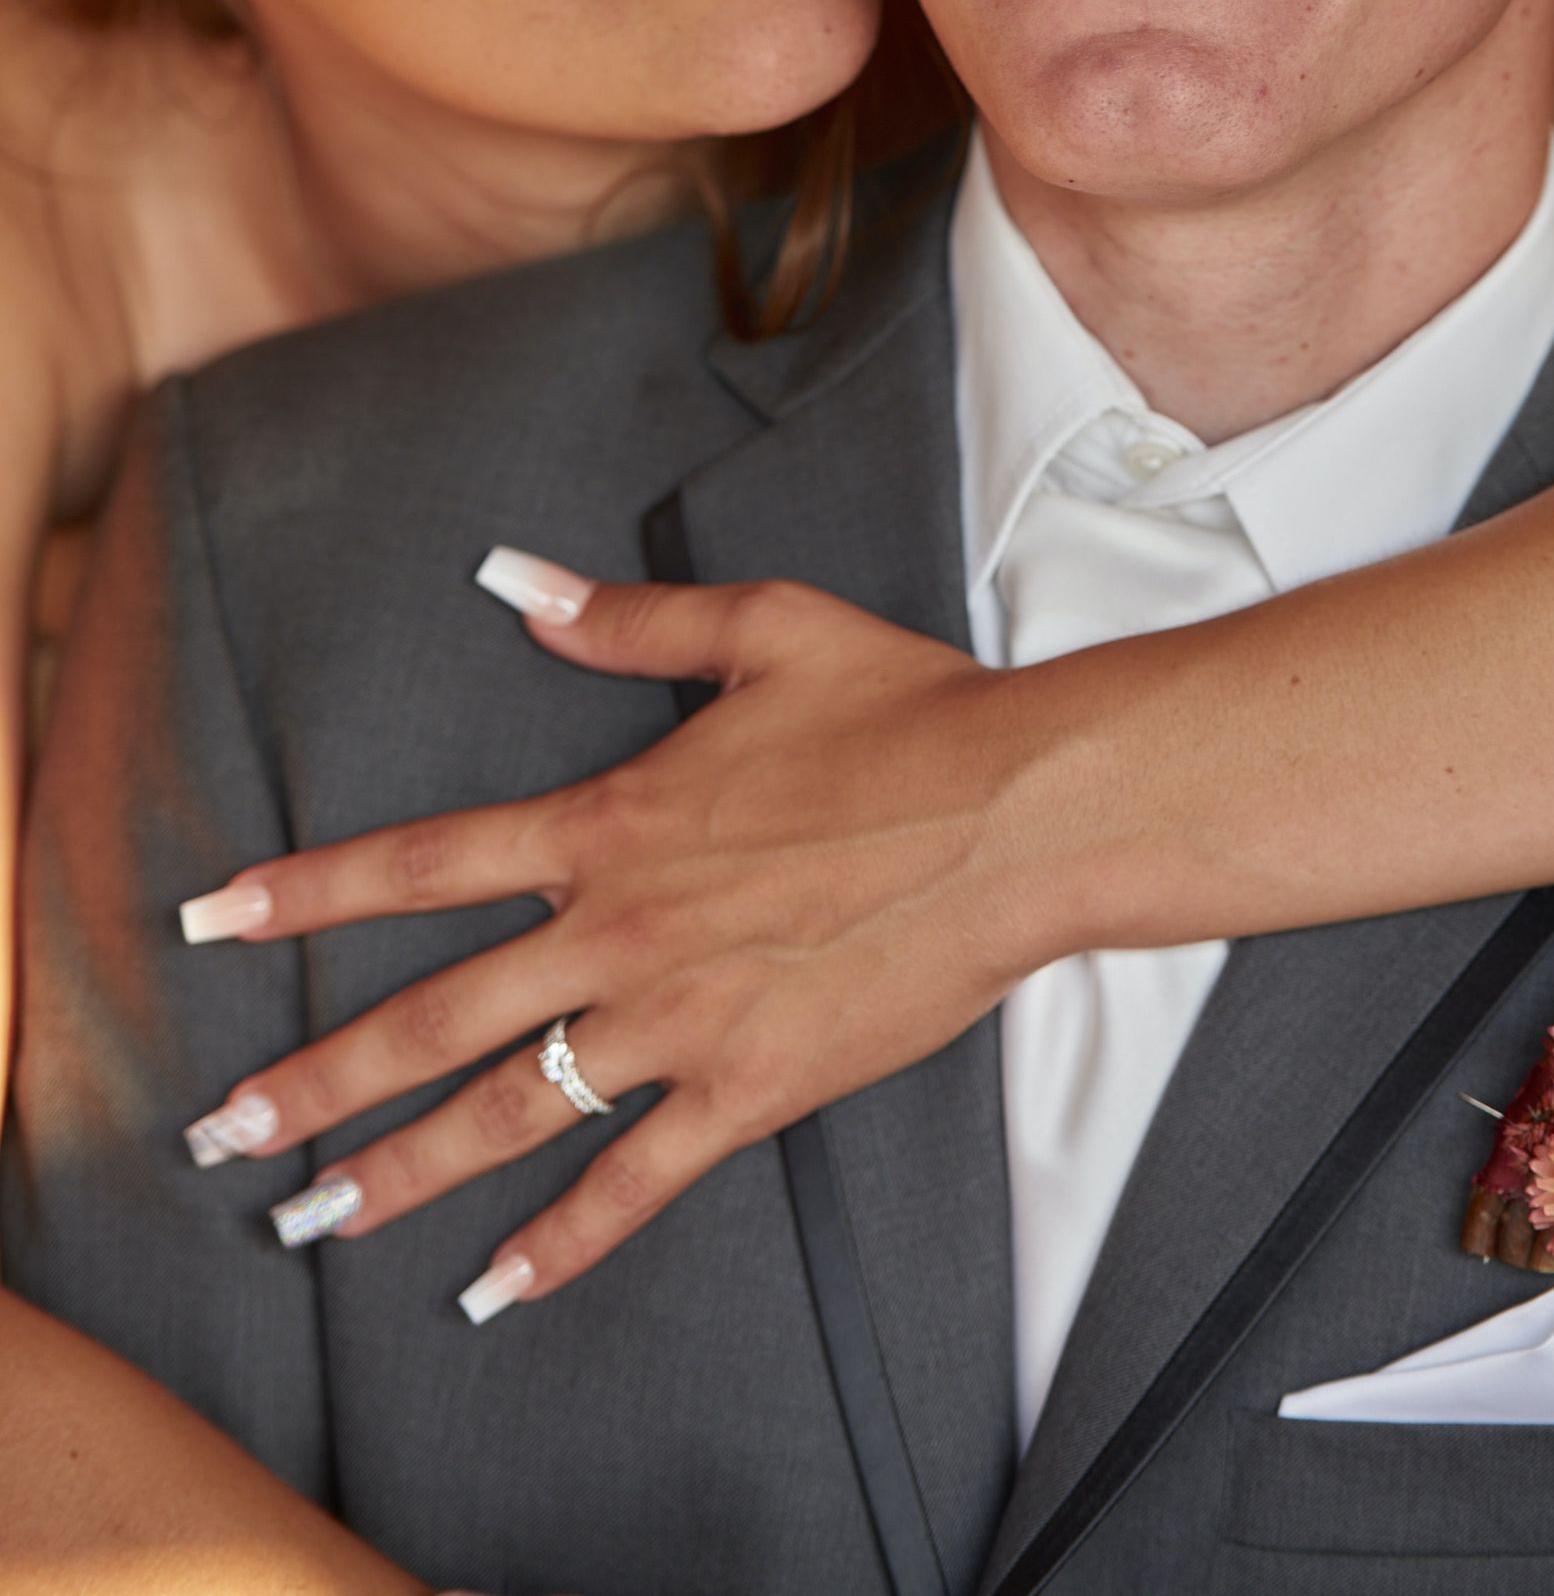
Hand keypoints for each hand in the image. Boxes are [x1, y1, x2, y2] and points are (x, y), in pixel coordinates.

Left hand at [179, 565, 1060, 1312]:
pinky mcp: (754, 1089)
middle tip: (222, 1134)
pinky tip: (495, 1288)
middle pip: (435, 1017)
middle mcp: (621, 932)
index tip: (214, 920)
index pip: (423, 863)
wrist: (1023, 812)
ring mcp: (683, 1021)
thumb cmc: (905, 710)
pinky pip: (636, 1181)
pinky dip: (560, 1244)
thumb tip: (515, 581)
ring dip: (402, 1174)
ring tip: (315, 1224)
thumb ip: (626, 620)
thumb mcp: (761, 629)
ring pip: (511, 1113)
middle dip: (316, 1080)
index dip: (307, 891)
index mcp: (611, 823)